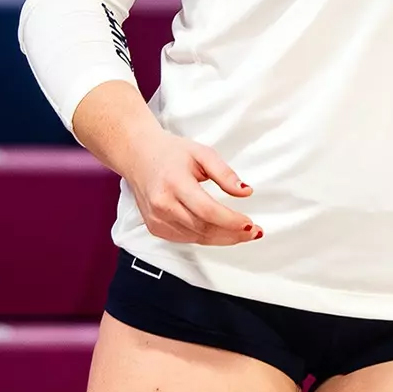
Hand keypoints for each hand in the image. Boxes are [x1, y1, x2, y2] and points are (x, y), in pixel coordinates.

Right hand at [117, 129, 261, 245]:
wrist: (138, 156)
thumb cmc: (171, 152)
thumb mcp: (202, 153)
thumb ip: (225, 173)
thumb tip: (245, 191)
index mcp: (175, 183)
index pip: (207, 211)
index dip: (231, 221)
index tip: (250, 224)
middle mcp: (163, 204)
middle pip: (203, 228)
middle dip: (232, 234)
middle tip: (254, 232)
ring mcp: (156, 219)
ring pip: (196, 237)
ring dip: (222, 239)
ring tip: (242, 233)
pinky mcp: (155, 227)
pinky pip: (186, 239)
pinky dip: (205, 237)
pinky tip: (220, 232)